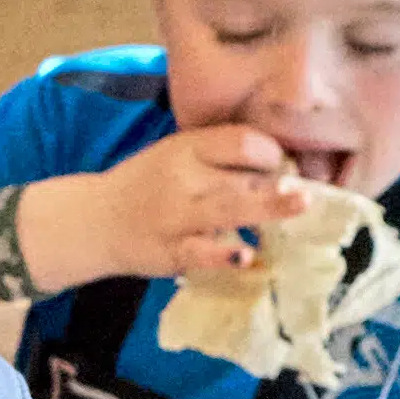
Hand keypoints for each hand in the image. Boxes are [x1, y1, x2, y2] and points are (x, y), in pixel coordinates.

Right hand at [69, 128, 311, 295]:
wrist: (93, 221)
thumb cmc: (145, 186)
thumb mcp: (175, 156)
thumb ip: (217, 157)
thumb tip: (278, 167)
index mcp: (186, 148)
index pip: (239, 142)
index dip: (268, 152)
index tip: (279, 166)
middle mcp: (182, 178)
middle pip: (240, 176)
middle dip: (276, 184)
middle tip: (306, 192)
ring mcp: (174, 216)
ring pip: (228, 209)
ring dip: (268, 208)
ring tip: (301, 204)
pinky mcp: (169, 251)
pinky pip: (201, 252)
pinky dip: (223, 255)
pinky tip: (246, 256)